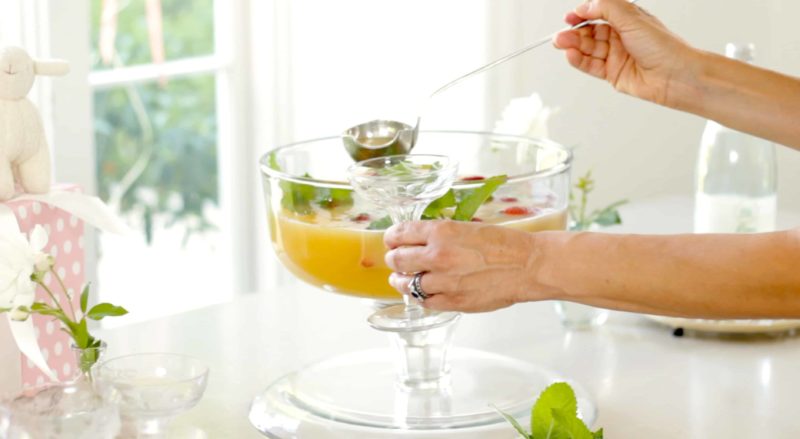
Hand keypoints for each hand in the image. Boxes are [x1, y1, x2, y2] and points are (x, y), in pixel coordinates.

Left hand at [384, 220, 548, 312]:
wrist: (528, 265)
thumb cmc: (504, 244)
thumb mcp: (467, 227)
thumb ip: (441, 235)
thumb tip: (420, 240)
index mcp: (441, 232)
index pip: (400, 233)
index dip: (392, 237)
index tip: (391, 239)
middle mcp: (438, 256)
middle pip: (398, 259)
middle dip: (393, 258)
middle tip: (395, 259)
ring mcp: (444, 282)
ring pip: (406, 284)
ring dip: (401, 280)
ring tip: (402, 279)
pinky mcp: (453, 302)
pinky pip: (424, 302)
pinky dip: (419, 297)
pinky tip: (421, 292)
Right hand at [553, 0, 697, 107]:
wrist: (676, 76)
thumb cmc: (664, 47)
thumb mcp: (632, 18)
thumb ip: (606, 8)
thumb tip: (585, 6)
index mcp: (627, 20)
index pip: (598, 14)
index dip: (583, 15)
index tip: (570, 17)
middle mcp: (621, 37)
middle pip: (590, 33)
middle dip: (574, 33)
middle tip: (561, 35)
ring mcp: (616, 56)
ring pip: (588, 49)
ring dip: (573, 46)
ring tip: (562, 44)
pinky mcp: (613, 74)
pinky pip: (591, 66)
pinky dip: (579, 60)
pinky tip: (571, 55)